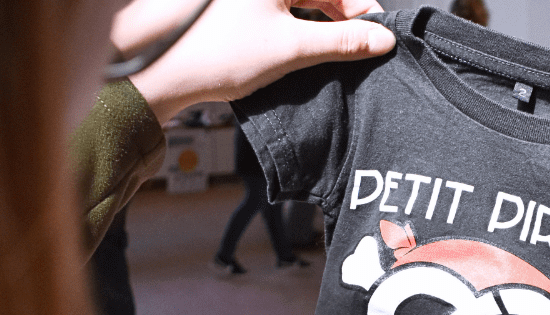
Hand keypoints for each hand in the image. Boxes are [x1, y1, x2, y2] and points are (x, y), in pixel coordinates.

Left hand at [122, 0, 396, 123]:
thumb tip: (381, 39)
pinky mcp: (243, 11)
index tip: (380, 38)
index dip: (363, 11)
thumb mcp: (292, 48)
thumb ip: (342, 42)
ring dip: (324, 31)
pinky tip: (310, 57)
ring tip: (337, 60)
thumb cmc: (220, 55)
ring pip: (305, 6)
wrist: (168, 73)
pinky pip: (285, 16)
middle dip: (345, 22)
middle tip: (362, 54)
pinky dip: (302, 34)